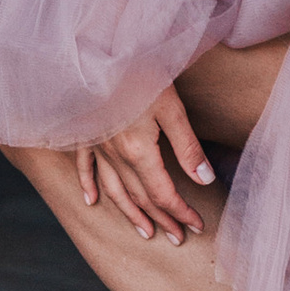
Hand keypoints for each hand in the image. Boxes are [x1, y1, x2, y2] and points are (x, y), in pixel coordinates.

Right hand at [75, 87, 217, 243]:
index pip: (163, 193)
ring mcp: (97, 146)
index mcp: (139, 151)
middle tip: (177, 237)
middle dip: (161, 219)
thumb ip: (187, 147)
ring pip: (114, 189)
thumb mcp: (172, 108)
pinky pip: (84, 167)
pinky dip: (88, 185)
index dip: (181, 212)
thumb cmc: (140, 76)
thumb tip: (205, 180)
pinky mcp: (85, 134)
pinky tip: (91, 200)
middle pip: (141, 197)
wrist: (99, 53)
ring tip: (144, 231)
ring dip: (130, 213)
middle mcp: (115, 156)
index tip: (197, 225)